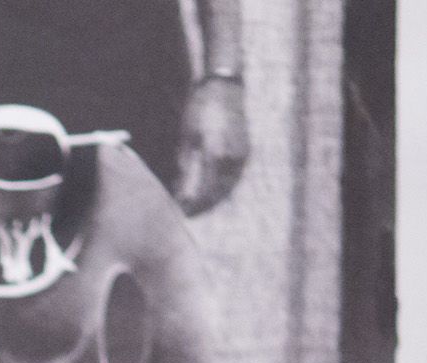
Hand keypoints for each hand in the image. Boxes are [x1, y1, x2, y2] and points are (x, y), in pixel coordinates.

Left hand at [172, 75, 249, 214]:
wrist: (224, 87)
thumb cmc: (200, 109)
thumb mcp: (187, 137)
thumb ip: (185, 167)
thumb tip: (180, 192)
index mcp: (215, 155)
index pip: (204, 192)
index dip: (193, 205)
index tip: (182, 212)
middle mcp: (232, 158)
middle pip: (218, 193)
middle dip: (203, 205)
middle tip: (189, 212)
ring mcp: (242, 154)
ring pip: (228, 186)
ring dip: (214, 197)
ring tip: (199, 203)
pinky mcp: (246, 150)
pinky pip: (235, 175)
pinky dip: (224, 185)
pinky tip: (213, 187)